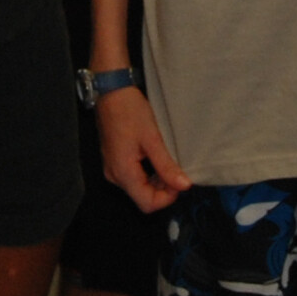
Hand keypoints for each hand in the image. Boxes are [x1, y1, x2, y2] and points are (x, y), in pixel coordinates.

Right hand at [96, 85, 187, 211]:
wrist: (112, 91)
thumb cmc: (130, 111)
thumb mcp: (152, 139)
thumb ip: (166, 166)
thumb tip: (184, 186)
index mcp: (122, 172)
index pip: (147, 204)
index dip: (167, 198)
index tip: (179, 181)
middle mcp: (114, 175)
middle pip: (142, 197)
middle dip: (163, 189)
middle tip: (177, 170)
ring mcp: (113, 168)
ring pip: (138, 188)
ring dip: (156, 181)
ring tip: (168, 162)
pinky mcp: (114, 161)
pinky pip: (133, 177)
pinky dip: (148, 174)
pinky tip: (157, 159)